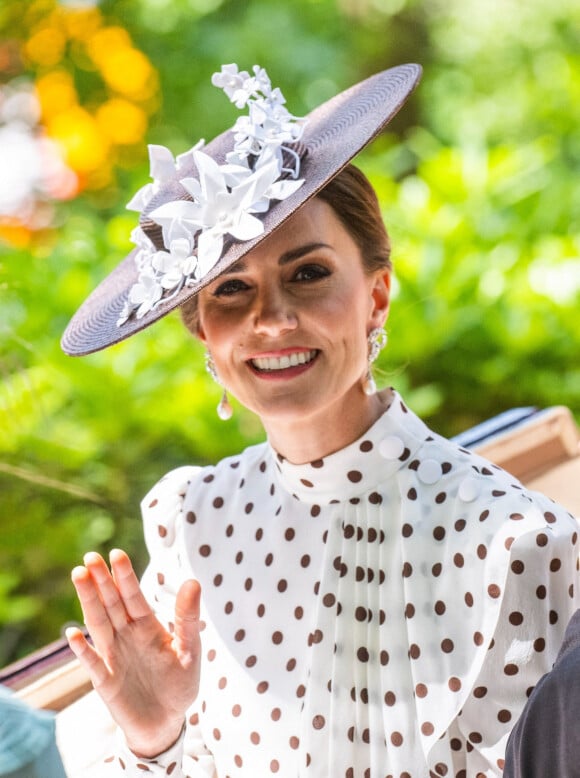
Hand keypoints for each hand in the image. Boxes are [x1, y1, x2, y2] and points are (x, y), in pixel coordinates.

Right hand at [66, 549, 200, 757]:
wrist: (167, 723)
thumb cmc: (179, 683)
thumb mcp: (190, 649)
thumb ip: (188, 618)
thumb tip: (193, 581)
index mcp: (147, 626)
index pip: (133, 596)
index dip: (124, 576)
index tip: (116, 554)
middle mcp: (127, 636)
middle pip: (111, 604)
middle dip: (100, 580)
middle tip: (90, 557)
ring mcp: (114, 656)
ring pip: (98, 624)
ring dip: (88, 602)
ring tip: (78, 576)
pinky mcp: (106, 682)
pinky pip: (93, 663)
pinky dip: (83, 650)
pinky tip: (74, 634)